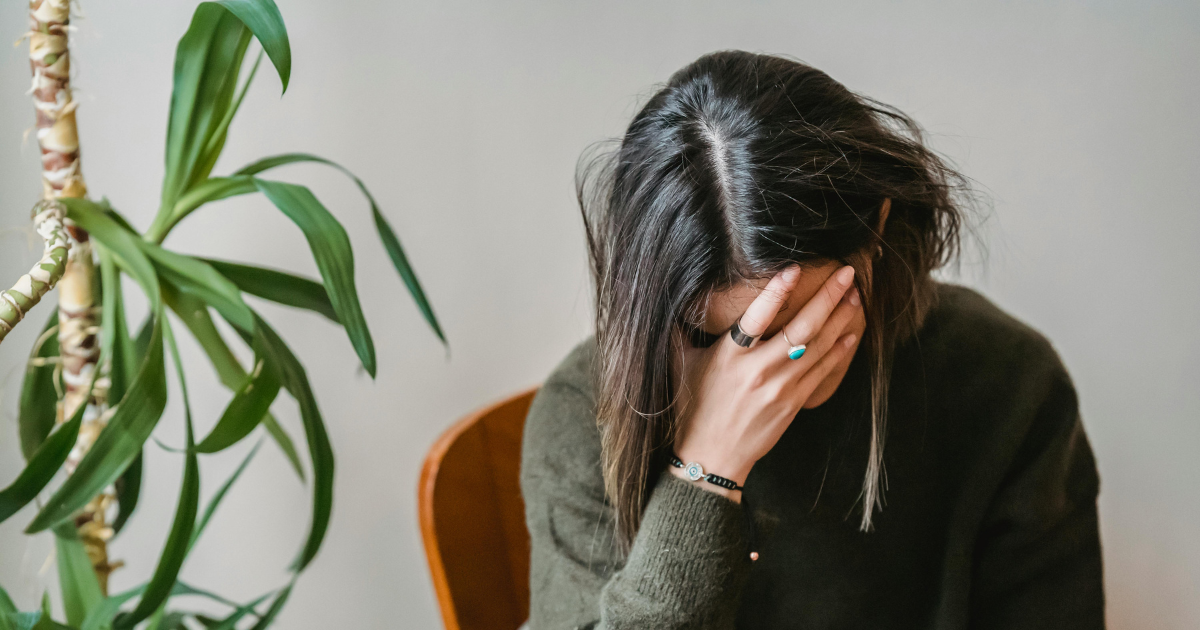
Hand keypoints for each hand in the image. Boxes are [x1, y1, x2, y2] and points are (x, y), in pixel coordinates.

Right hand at [670, 264, 862, 500]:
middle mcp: (758, 370)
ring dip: (840, 318)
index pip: (756, 317)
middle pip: (802, 328)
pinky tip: (851, 333)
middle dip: (827, 297)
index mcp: (729, 356)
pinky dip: (839, 350)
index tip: (794, 269)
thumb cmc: (692, 408)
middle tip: (847, 274)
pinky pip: (822, 371)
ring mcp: (780, 388)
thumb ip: (680, 330)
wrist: (711, 457)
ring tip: (854, 296)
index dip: (776, 292)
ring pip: (818, 346)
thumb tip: (674, 297)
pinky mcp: (793, 403)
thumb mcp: (679, 365)